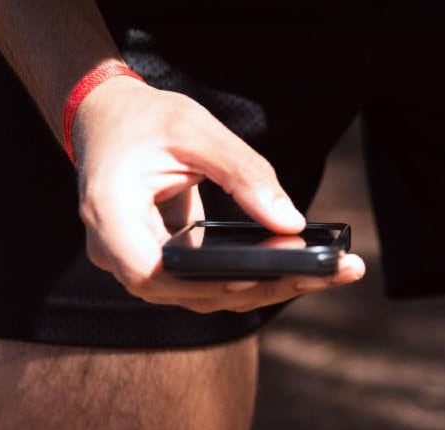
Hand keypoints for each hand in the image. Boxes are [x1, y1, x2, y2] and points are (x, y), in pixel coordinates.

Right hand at [72, 73, 364, 312]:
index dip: (204, 281)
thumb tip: (293, 223)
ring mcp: (142, 264)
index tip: (256, 276)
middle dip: (265, 286)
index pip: (151, 271)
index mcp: (109, 213)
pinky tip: (307, 267)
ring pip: (208, 294)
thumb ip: (244, 174)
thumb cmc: (144, 120)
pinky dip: (259, 276)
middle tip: (332, 273)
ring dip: (271, 287)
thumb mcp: (195, 131)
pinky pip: (213, 282)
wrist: (110, 121)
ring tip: (335, 272)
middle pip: (192, 291)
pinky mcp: (167, 266)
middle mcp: (117, 251)